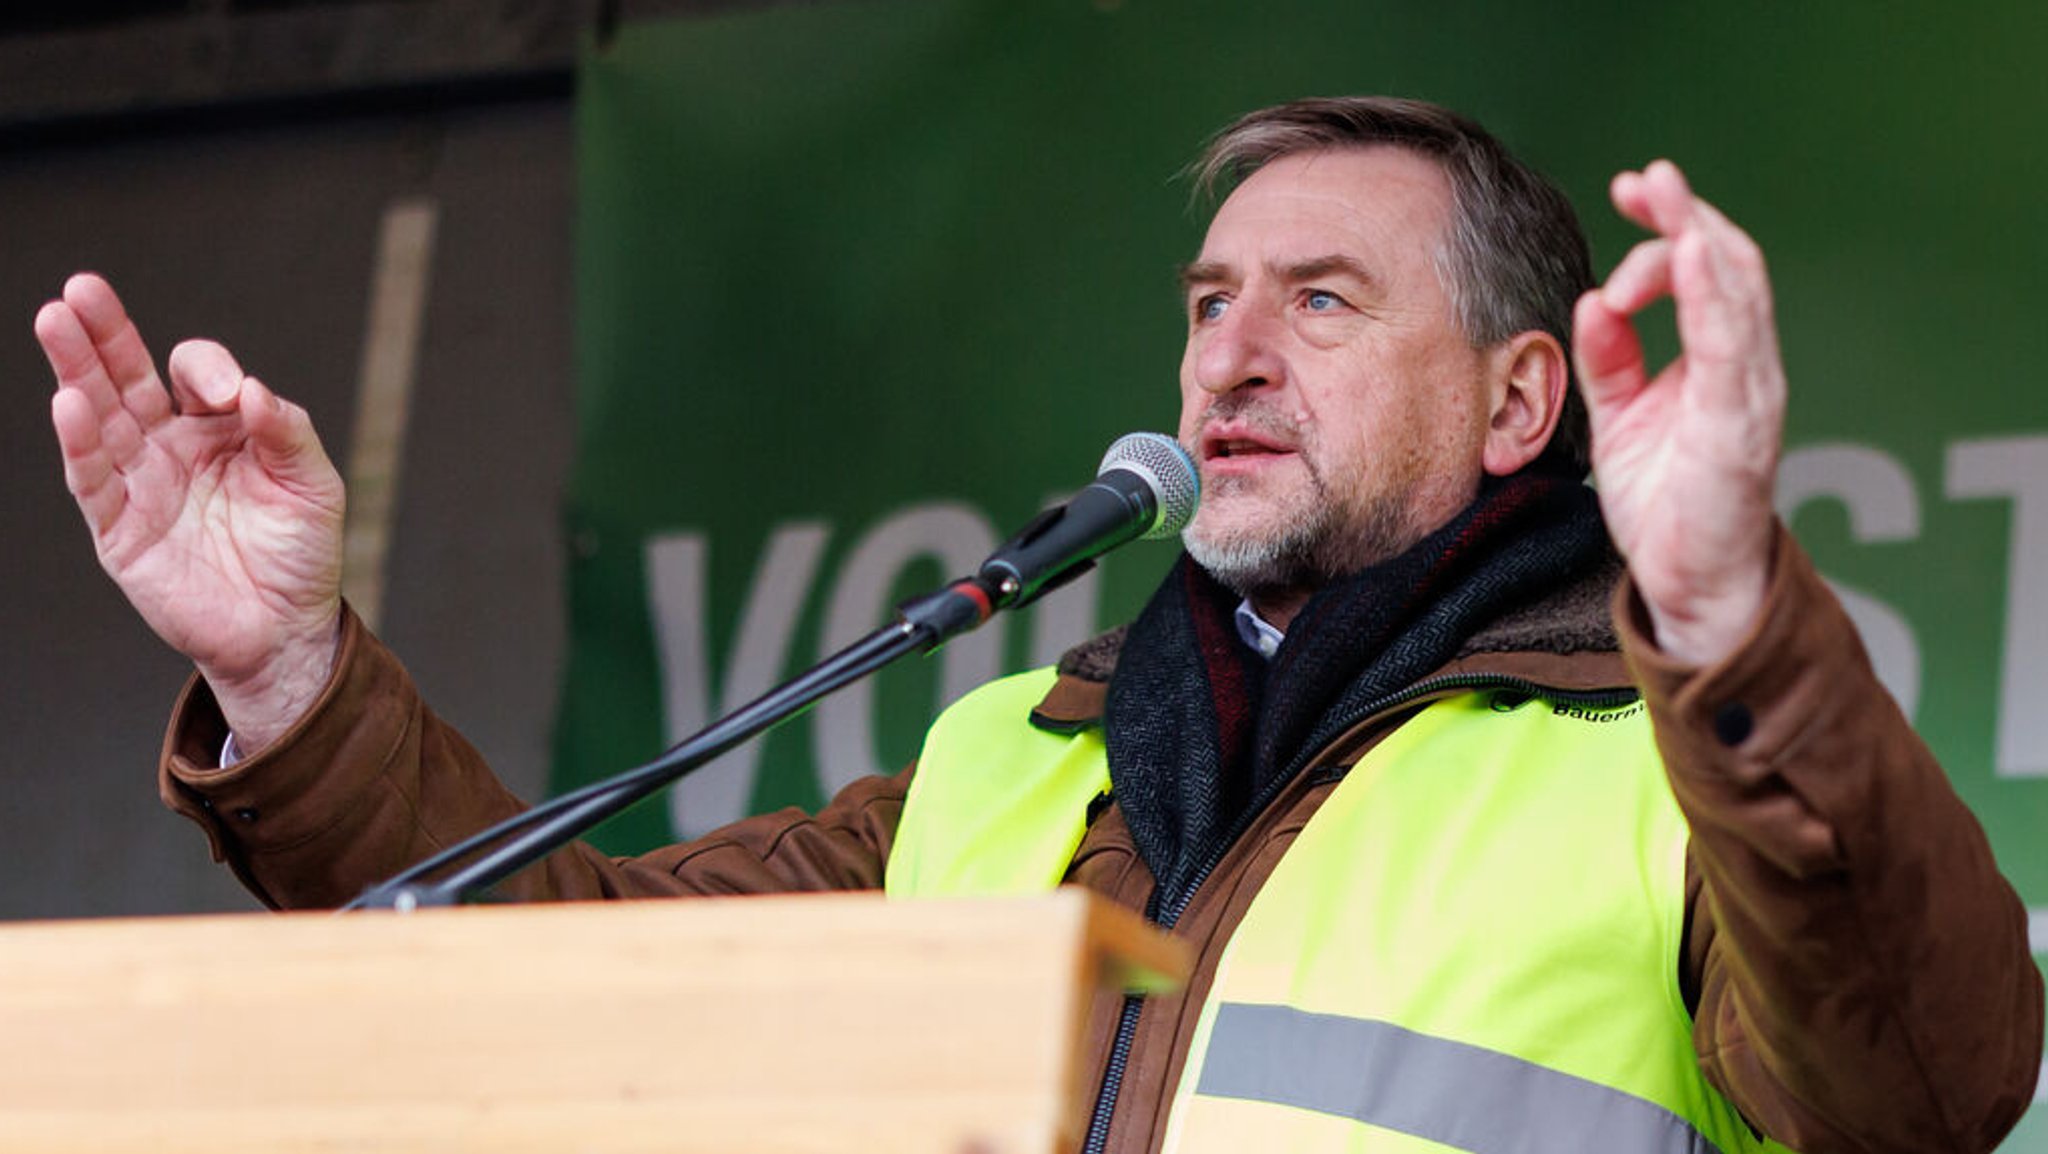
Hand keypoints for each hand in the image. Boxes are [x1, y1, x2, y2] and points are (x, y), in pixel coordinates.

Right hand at [39, 273, 345, 751]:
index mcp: (219, 429)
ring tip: (55, 320)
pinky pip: (92, 480)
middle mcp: (170, 448)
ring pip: (99, 418)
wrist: (286, 631)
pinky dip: (79, 442)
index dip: (207, 369)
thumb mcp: (315, 486)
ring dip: (76, 370)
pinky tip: (67, 401)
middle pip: (127, 379)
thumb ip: (290, 433)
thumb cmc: (300, 554)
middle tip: (81, 289)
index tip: (229, 391)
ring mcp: (140, 485)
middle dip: (104, 334)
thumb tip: (253, 390)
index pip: (194, 374)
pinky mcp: (120, 529)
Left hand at [1573, 161, 1783, 665]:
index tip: (1627, 193)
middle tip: (1644, 179)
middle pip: (1729, 265)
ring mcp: (1748, 395)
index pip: (1705, 271)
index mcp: (1718, 361)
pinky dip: (1712, 298)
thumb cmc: (1665, 502)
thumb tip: (1591, 300)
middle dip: (1686, 214)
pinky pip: (1731, 351)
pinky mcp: (1738, 429)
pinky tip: (1690, 259)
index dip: (1669, 226)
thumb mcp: (1620, 417)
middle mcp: (1743, 368)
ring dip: (1698, 237)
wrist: (1689, 582)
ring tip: (1664, 197)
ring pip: (1737, 294)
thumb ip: (1610, 359)